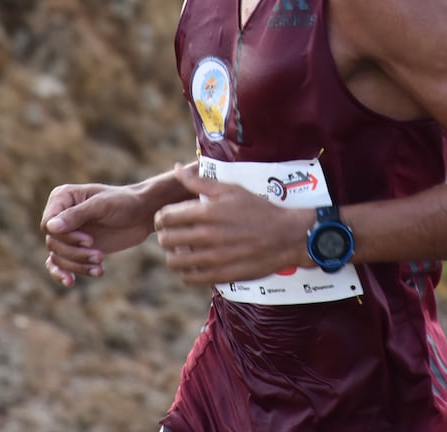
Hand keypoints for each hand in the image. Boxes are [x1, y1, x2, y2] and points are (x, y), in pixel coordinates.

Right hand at [41, 183, 154, 286]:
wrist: (142, 214)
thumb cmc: (124, 202)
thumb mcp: (102, 205)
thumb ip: (76, 215)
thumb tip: (50, 228)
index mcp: (62, 198)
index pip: (48, 225)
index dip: (66, 237)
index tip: (89, 241)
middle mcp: (60, 216)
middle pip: (53, 243)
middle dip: (75, 253)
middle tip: (99, 256)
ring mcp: (67, 233)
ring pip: (57, 257)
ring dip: (77, 265)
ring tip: (99, 265)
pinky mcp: (75, 249)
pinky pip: (59, 265)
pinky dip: (64, 274)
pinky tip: (72, 282)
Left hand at [153, 165, 311, 285]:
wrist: (286, 236)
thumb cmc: (258, 209)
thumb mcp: (231, 189)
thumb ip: (200, 181)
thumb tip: (176, 169)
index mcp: (207, 212)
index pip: (166, 217)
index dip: (161, 218)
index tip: (166, 218)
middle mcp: (207, 236)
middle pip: (166, 240)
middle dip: (164, 236)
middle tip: (172, 234)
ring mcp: (213, 258)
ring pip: (174, 262)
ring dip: (173, 255)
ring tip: (181, 250)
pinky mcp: (220, 275)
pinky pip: (189, 278)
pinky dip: (186, 271)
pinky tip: (194, 264)